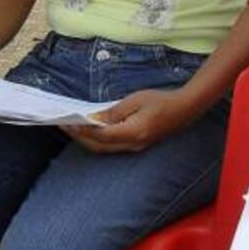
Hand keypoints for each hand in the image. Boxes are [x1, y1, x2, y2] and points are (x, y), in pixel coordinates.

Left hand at [65, 88, 193, 153]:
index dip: (81, 130)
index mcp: (132, 133)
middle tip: (64, 125)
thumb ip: (113, 112)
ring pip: (104, 149)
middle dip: (79, 137)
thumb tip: (93, 119)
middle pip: (99, 146)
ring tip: (74, 128)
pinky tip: (91, 130)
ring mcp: (135, 148)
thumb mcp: (135, 100)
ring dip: (87, 140)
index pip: (99, 135)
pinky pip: (112, 146)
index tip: (66, 122)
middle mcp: (132, 145)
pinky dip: (98, 140)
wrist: (184, 109)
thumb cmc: (160, 100)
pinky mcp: (136, 145)